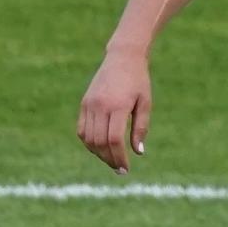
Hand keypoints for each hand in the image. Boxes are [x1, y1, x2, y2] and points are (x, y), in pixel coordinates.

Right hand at [78, 49, 152, 172]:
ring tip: (111, 160)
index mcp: (118, 106)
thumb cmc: (138, 81)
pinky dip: (89, 142)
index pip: (115, 140)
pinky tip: (100, 148)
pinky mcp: (84, 103)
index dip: (119, 157)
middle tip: (120, 169)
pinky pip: (82, 129)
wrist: (122, 58)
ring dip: (98, 153)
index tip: (126, 168)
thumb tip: (138, 153)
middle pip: (100, 142)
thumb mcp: (145, 103)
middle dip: (109, 159)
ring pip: (88, 138)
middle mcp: (100, 106)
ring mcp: (89, 104)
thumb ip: (140, 128)